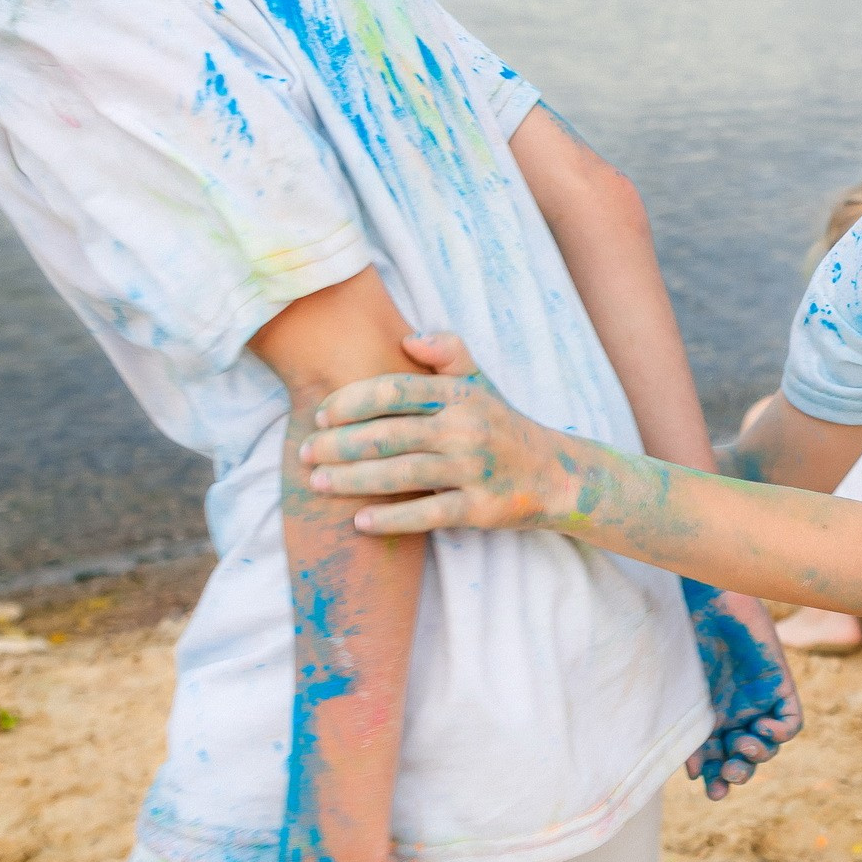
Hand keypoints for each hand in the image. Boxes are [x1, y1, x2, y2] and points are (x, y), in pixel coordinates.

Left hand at [302, 334, 580, 534]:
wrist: (555, 475)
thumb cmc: (502, 426)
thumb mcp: (481, 383)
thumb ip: (448, 352)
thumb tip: (408, 339)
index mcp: (461, 394)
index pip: (395, 390)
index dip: (352, 400)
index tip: (323, 413)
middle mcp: (467, 428)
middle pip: (389, 434)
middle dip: (339, 444)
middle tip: (306, 453)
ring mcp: (474, 469)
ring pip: (401, 474)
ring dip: (352, 479)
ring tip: (318, 483)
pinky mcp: (481, 508)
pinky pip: (427, 514)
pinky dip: (391, 519)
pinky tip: (359, 521)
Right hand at [680, 580, 802, 799]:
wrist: (704, 602)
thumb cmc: (684, 642)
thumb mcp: (684, 697)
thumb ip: (692, 735)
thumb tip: (697, 777)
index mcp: (709, 717)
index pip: (719, 761)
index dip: (720, 781)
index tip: (714, 792)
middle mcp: (735, 712)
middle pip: (746, 757)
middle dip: (741, 772)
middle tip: (732, 773)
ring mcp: (758, 699)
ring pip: (769, 745)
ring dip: (759, 755)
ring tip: (743, 745)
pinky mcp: (778, 684)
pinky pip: (791, 722)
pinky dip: (779, 733)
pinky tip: (762, 727)